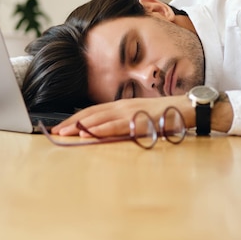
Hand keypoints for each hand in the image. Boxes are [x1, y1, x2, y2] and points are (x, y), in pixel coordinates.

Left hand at [52, 95, 193, 137]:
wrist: (186, 108)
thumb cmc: (164, 115)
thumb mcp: (139, 117)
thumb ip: (124, 122)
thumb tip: (106, 132)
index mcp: (120, 105)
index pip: (92, 111)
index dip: (74, 118)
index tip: (60, 127)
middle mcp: (121, 106)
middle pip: (90, 114)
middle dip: (70, 122)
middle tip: (54, 131)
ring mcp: (129, 112)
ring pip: (99, 118)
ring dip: (80, 125)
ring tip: (64, 133)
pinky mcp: (138, 120)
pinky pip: (116, 125)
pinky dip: (100, 129)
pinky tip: (89, 133)